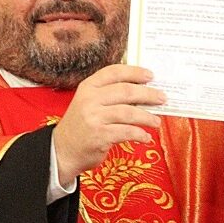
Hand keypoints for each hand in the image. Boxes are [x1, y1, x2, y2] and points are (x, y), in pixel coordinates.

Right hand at [51, 64, 165, 183]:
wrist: (61, 151)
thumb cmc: (82, 126)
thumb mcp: (89, 103)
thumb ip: (109, 95)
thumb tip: (144, 92)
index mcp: (88, 87)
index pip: (114, 72)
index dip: (134, 72)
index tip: (150, 75)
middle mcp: (90, 100)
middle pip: (126, 91)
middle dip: (148, 94)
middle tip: (162, 98)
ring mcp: (94, 118)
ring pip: (129, 112)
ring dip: (147, 117)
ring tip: (156, 121)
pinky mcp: (99, 136)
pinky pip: (127, 132)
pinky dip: (140, 134)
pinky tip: (145, 137)